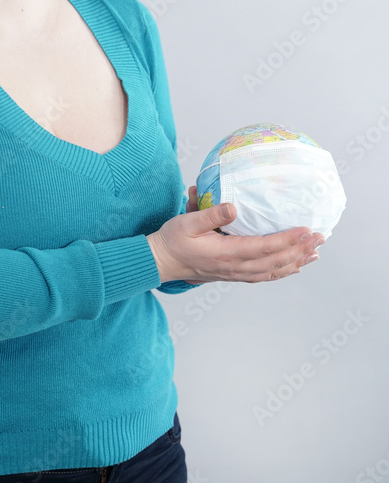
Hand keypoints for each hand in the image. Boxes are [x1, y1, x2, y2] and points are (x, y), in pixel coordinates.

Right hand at [146, 186, 324, 284]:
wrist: (162, 262)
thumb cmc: (173, 240)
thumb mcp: (186, 222)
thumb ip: (210, 214)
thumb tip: (233, 207)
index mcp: (226, 253)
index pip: (264, 247)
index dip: (288, 239)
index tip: (306, 229)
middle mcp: (235, 267)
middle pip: (275, 261)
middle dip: (300, 249)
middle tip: (321, 237)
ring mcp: (236, 273)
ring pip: (273, 271)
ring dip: (296, 261)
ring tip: (315, 252)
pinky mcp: (235, 274)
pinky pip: (265, 275)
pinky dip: (283, 271)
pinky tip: (294, 266)